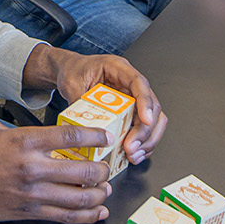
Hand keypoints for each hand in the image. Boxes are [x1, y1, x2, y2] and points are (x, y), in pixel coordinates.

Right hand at [0, 120, 113, 223]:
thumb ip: (25, 133)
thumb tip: (46, 137)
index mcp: (24, 141)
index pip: (71, 137)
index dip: (95, 137)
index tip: (105, 138)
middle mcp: (31, 168)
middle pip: (83, 170)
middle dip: (102, 170)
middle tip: (106, 167)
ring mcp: (30, 193)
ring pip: (79, 198)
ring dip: (99, 195)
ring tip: (104, 190)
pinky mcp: (27, 212)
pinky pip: (64, 217)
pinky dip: (86, 216)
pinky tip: (97, 212)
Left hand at [45, 48, 167, 163]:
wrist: (70, 71)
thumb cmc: (74, 71)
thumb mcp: (71, 82)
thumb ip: (78, 100)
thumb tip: (84, 124)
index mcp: (119, 68)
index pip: (139, 83)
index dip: (145, 102)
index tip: (146, 120)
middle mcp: (130, 84)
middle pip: (152, 106)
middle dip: (146, 130)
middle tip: (132, 147)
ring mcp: (133, 99)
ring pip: (154, 120)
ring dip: (146, 140)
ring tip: (133, 155)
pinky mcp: (130, 113)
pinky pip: (144, 129)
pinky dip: (142, 144)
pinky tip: (133, 154)